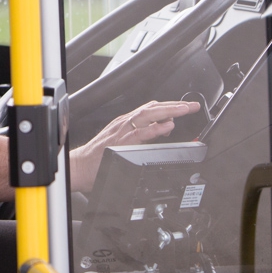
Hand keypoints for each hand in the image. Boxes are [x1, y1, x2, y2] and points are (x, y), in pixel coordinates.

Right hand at [67, 99, 201, 190]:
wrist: (79, 167)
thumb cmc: (97, 158)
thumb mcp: (120, 142)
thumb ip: (139, 136)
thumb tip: (161, 130)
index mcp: (125, 123)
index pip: (150, 109)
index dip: (169, 106)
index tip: (185, 106)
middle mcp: (125, 123)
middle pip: (152, 109)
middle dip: (174, 106)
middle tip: (192, 106)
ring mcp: (122, 131)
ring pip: (148, 115)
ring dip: (168, 111)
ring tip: (184, 110)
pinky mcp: (120, 142)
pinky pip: (141, 133)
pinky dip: (155, 128)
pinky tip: (167, 127)